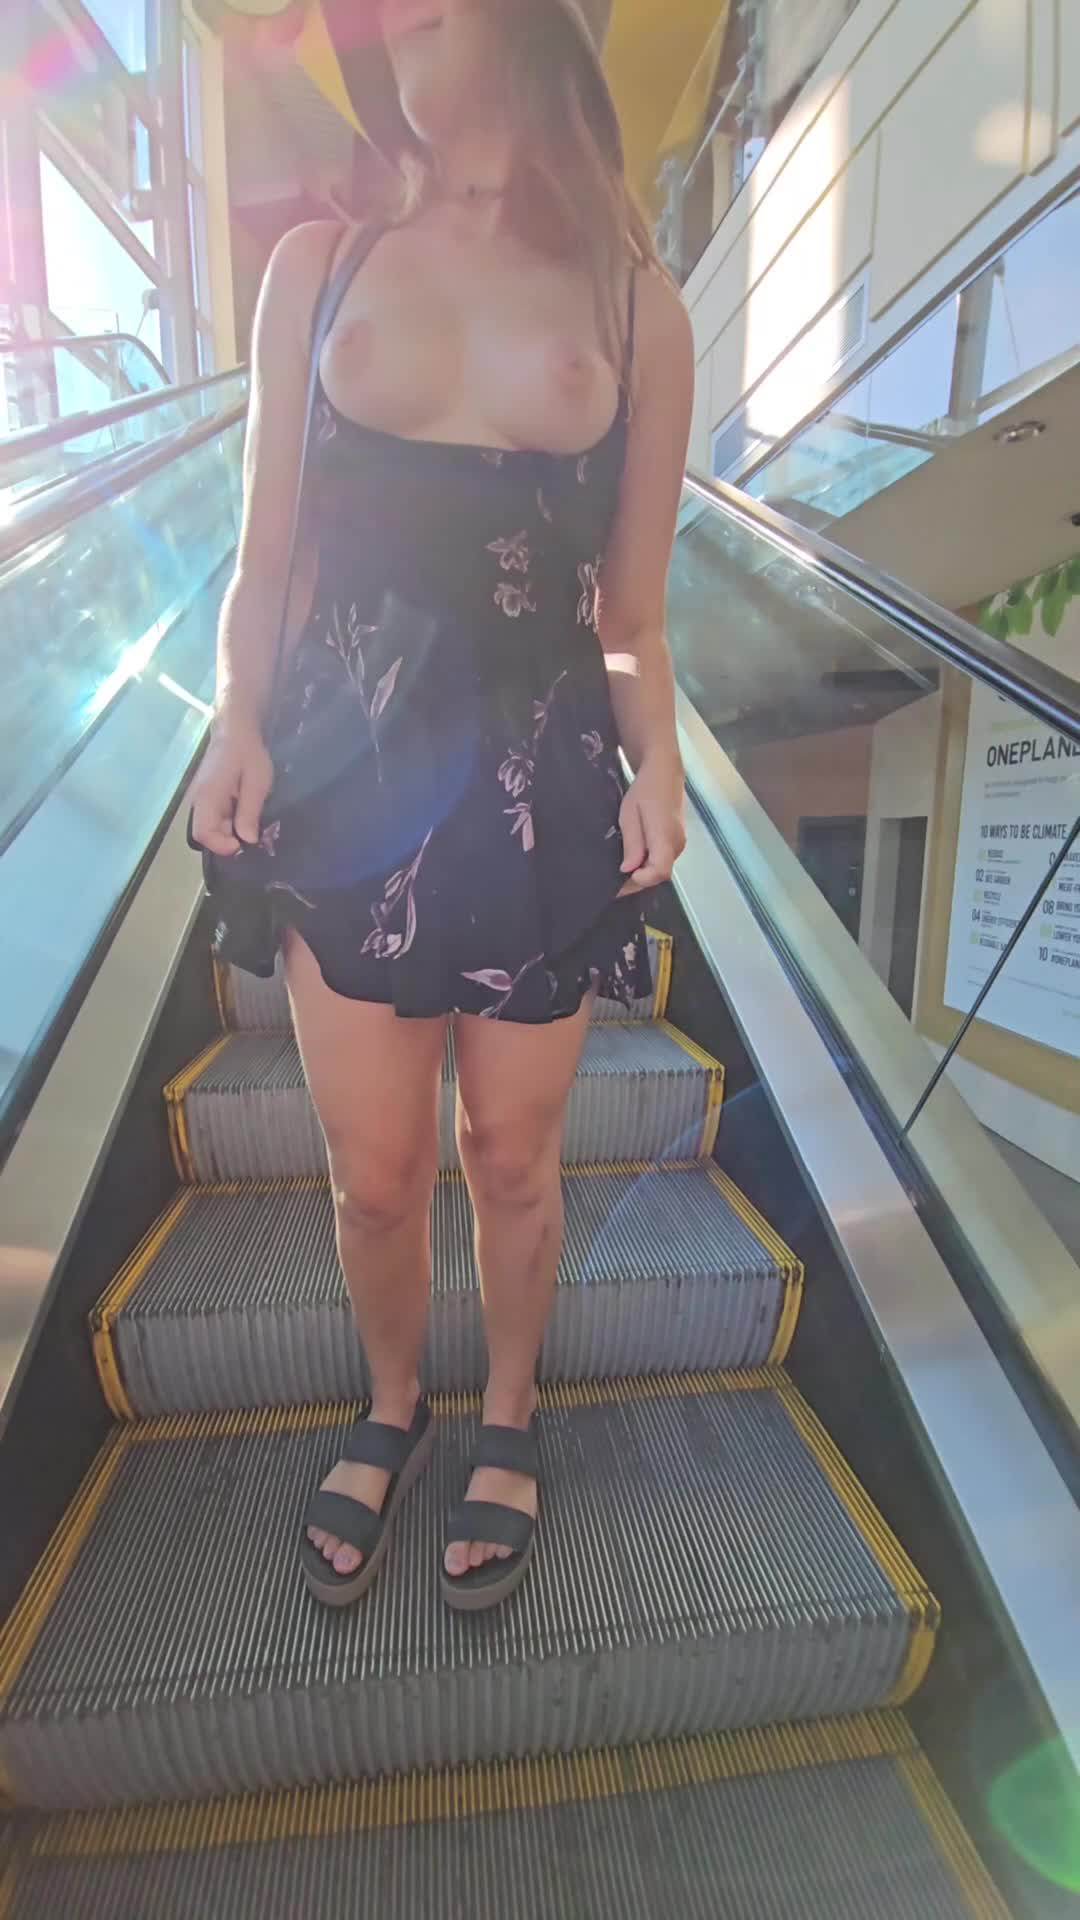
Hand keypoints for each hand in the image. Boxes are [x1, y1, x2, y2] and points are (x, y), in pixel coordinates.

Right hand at [190, 719, 273, 857]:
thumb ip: (249, 812)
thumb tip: (247, 840)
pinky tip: (244, 810)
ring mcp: (200, 798)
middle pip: (205, 833)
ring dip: (229, 830)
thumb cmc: (247, 754)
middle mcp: (198, 800)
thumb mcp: (256, 783)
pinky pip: (214, 816)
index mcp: (207, 796)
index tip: (243, 843)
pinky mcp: (206, 796)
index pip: (203, 833)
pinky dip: (228, 820)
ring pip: (210, 826)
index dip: (221, 845)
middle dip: (228, 838)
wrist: (235, 731)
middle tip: (252, 832)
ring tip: (251, 819)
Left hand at [617, 753, 685, 894]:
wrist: (664, 772)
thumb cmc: (644, 790)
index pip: (659, 872)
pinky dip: (648, 865)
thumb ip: (632, 844)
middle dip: (637, 881)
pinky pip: (663, 860)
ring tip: (620, 871)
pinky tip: (632, 860)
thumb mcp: (629, 815)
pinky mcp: (677, 841)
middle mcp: (677, 844)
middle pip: (660, 875)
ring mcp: (680, 843)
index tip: (621, 877)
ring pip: (661, 869)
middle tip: (614, 882)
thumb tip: (628, 870)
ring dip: (642, 873)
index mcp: (665, 836)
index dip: (640, 880)